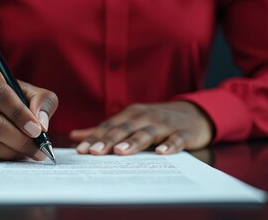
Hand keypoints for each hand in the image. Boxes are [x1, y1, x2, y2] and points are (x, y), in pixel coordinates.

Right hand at [0, 60, 57, 159]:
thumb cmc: (4, 95)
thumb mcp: (25, 89)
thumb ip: (41, 100)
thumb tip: (41, 122)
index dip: (19, 113)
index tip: (36, 129)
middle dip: (19, 139)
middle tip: (38, 148)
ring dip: (11, 151)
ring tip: (29, 153)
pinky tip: (12, 154)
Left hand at [70, 101, 212, 154]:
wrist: (192, 114)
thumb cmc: (155, 121)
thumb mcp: (130, 122)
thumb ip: (104, 130)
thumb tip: (75, 136)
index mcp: (130, 115)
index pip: (109, 126)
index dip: (95, 138)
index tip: (81, 150)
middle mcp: (145, 117)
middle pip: (124, 129)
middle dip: (108, 140)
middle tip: (95, 152)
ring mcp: (164, 124)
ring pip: (147, 133)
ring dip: (133, 142)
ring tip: (120, 152)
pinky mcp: (183, 132)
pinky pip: (176, 139)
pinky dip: (170, 145)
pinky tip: (162, 152)